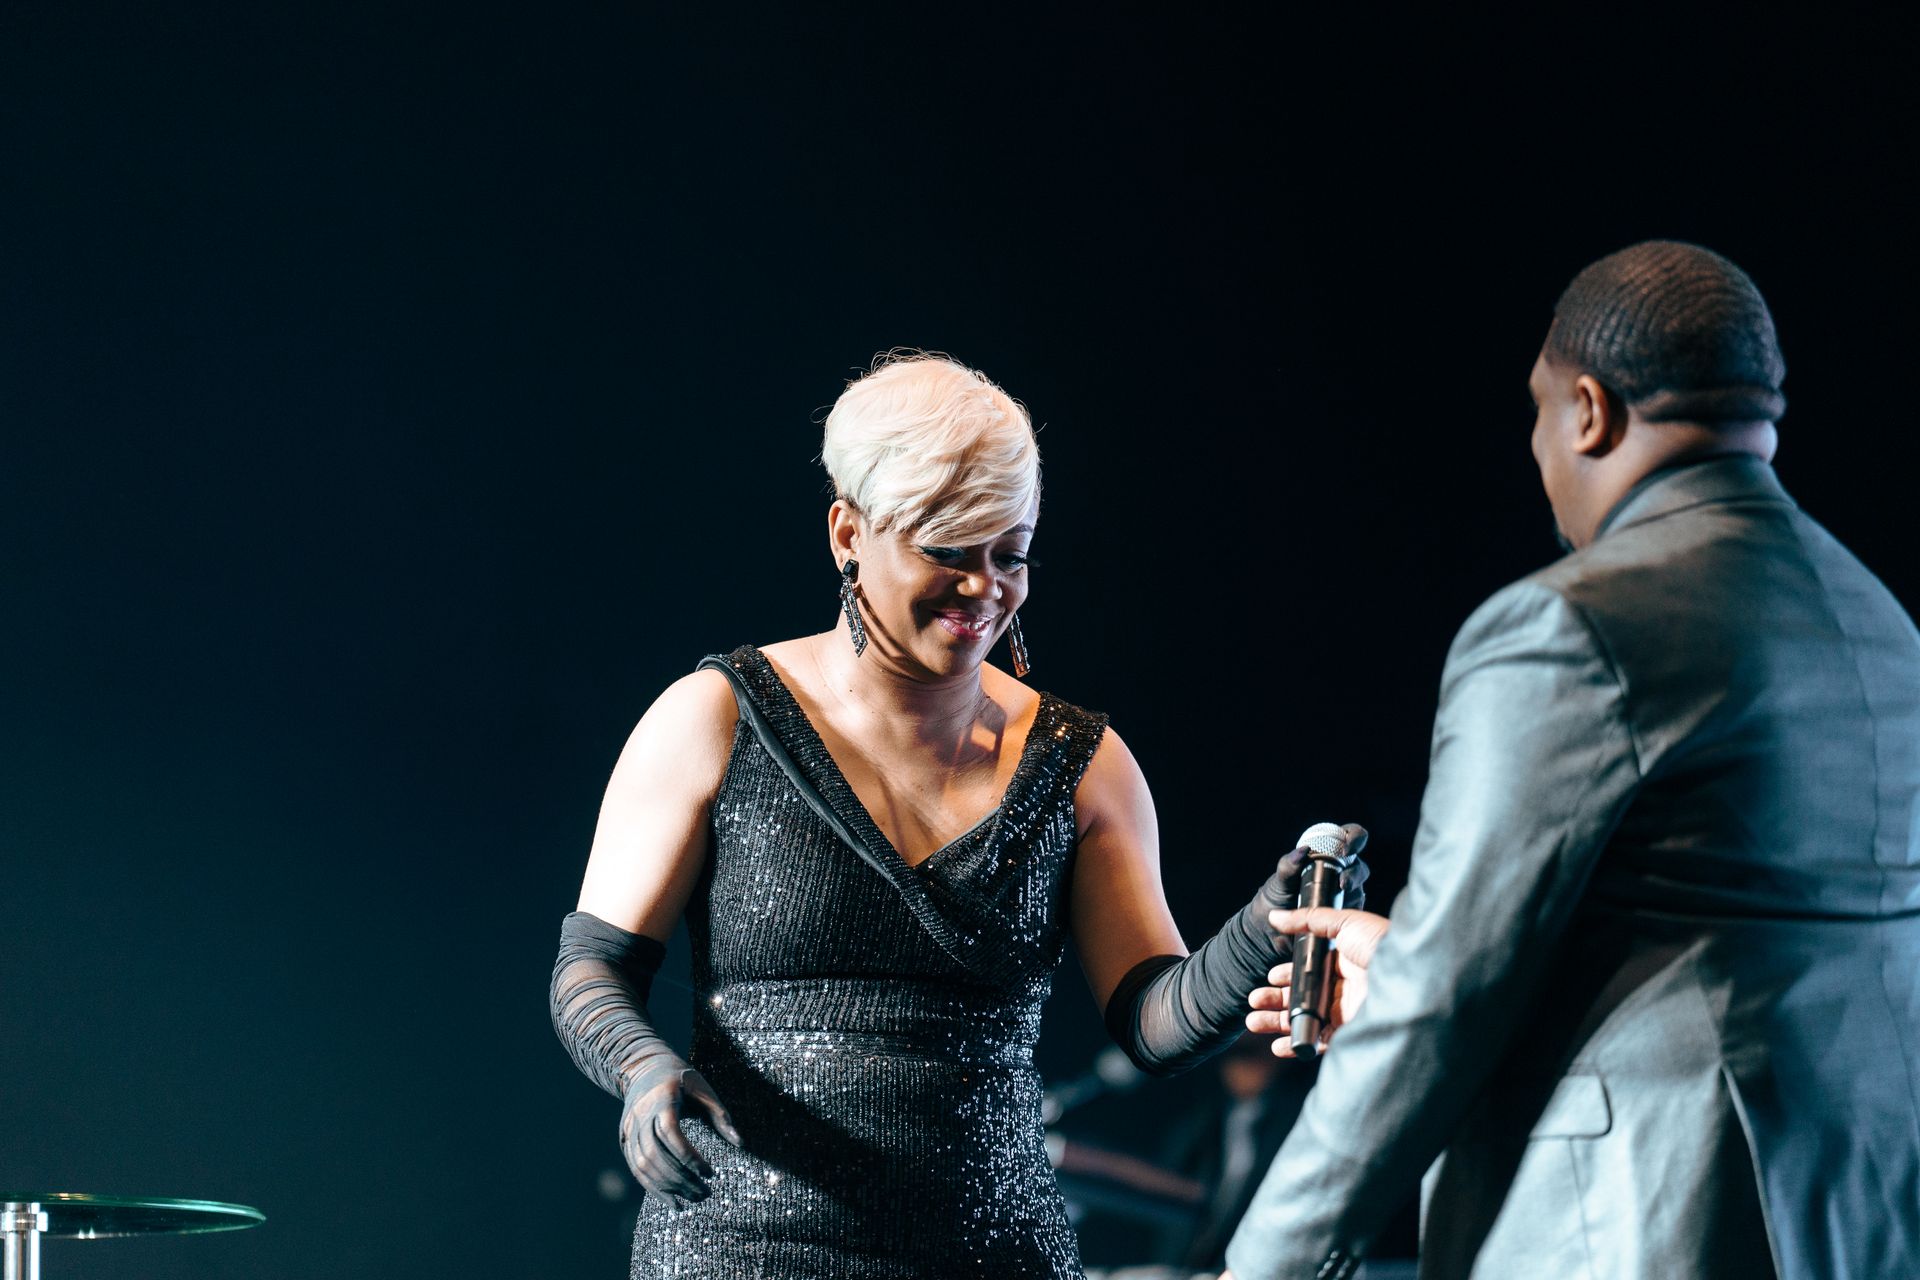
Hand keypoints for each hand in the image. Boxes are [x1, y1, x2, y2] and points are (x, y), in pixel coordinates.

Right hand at [619, 1061, 742, 1204]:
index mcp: (662, 1098)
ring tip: (695, 1199)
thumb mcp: (704, 1089)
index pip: (670, 1133)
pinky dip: (653, 1188)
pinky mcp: (625, 1141)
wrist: (646, 1069)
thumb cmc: (682, 1080)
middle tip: (705, 1193)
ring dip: (668, 1187)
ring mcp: (629, 1129)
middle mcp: (640, 1115)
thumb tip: (740, 1143)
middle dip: (680, 1178)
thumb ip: (720, 1115)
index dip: (689, 1157)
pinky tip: (673, 1202)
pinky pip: (636, 1169)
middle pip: (655, 1154)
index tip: (710, 1173)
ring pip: (643, 1164)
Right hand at [1247, 907, 1390, 1057]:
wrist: (1409, 976)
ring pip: (1302, 1020)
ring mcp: (1344, 1013)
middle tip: (1254, 1000)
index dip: (1285, 976)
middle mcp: (1341, 989)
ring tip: (1253, 1021)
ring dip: (1276, 1022)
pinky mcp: (1348, 1034)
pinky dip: (1295, 1046)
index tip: (1268, 977)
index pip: (1306, 972)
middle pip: (1299, 997)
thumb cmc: (1381, 946)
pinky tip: (1277, 1046)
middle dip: (1273, 1000)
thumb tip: (1275, 916)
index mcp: (1341, 962)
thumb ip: (1308, 920)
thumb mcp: (1344, 923)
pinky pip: (1316, 1043)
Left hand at [1271, 824, 1370, 912]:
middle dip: (1354, 874)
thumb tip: (1303, 850)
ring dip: (1351, 894)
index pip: (1350, 836)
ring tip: (1336, 904)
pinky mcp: (1345, 913)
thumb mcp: (1280, 880)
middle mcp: (1341, 871)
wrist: (1272, 927)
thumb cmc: (1277, 896)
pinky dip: (1349, 913)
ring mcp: (1345, 894)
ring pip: (1359, 890)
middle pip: (1359, 867)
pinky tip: (1337, 916)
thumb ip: (1288, 865)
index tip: (1345, 850)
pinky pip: (1355, 912)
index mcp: (1328, 854)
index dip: (1355, 837)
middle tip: (1342, 884)